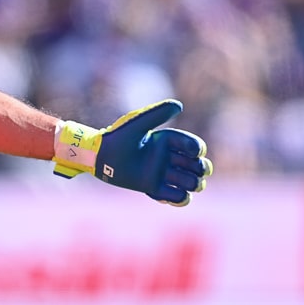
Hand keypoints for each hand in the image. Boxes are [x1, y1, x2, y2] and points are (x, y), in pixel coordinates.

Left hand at [52, 99, 212, 205]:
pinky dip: (181, 199)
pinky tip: (172, 194)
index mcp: (167, 140)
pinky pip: (178, 198)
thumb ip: (157, 114)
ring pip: (192, 183)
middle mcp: (167, 157)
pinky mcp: (153, 188)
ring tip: (186, 183)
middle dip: (203, 168)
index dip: (199, 149)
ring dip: (194, 184)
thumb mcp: (138, 123)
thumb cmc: (118, 136)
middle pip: (199, 166)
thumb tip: (179, 105)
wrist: (100, 156)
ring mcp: (161, 173)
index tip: (194, 152)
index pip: (194, 146)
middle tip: (197, 170)